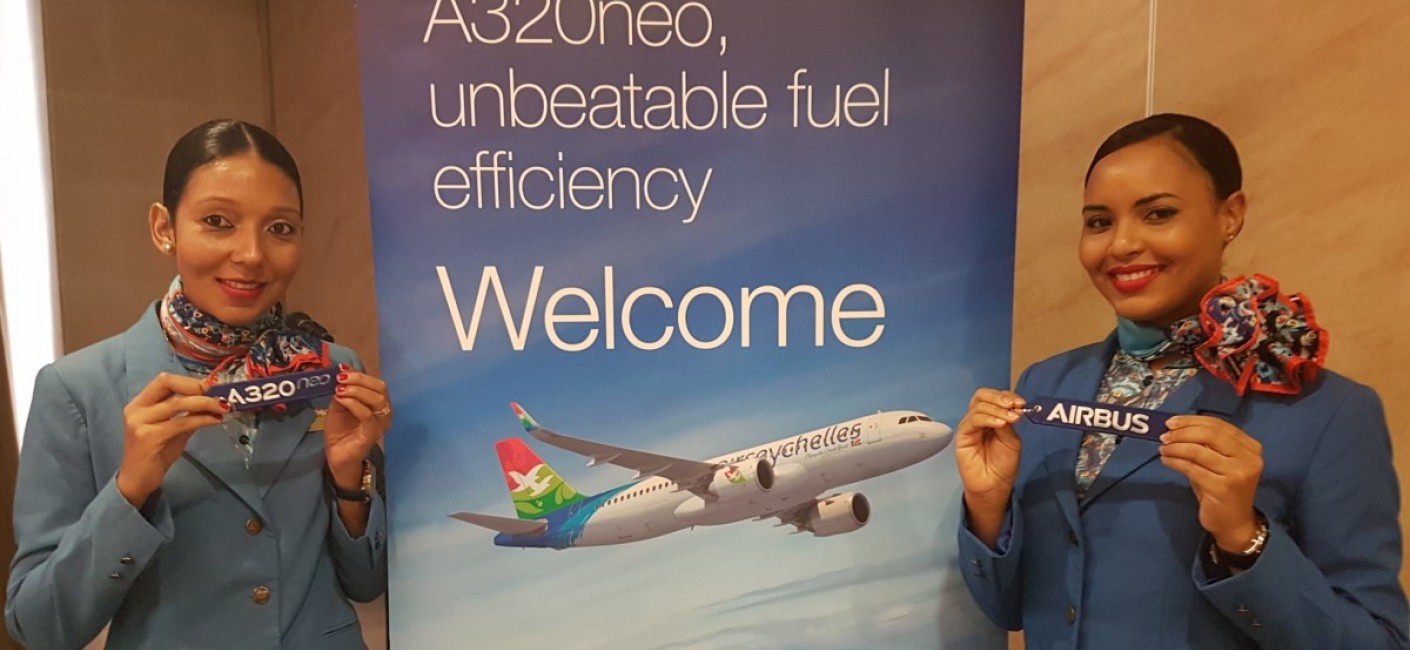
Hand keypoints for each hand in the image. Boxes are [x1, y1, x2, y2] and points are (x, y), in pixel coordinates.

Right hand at [118, 372, 228, 506]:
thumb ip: (188, 414)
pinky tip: (215, 421)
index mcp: (140, 403)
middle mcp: (136, 409)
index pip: (164, 380)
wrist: (138, 480)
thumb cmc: (156, 454)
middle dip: (195, 386)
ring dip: (205, 403)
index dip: (190, 381)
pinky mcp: (149, 437)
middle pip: (167, 382)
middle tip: (216, 394)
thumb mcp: (173, 429)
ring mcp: (140, 422)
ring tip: (223, 407)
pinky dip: (202, 419)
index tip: (211, 387)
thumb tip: (213, 401)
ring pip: (177, 403)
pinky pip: (181, 422)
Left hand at [324, 363, 390, 490]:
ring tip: (339, 389)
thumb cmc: (340, 431)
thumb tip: (339, 373)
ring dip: (356, 390)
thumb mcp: (338, 406)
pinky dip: (354, 404)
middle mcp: (384, 410)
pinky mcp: (373, 433)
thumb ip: (342, 391)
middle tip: (340, 378)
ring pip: (377, 399)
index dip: (359, 373)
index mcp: (377, 402)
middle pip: (380, 387)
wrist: (337, 456)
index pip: (374, 382)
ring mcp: (381, 422)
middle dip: (359, 379)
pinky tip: (341, 399)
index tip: (342, 368)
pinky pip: (368, 415)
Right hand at [954, 388, 1024, 545]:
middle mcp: (979, 418)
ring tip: (1010, 419)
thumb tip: (1010, 408)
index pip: (995, 397)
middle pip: (982, 396)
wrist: (994, 485)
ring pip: (978, 406)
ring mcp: (970, 426)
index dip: (1007, 396)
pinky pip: (972, 420)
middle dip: (999, 397)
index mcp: (992, 417)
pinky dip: (987, 418)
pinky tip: (1000, 425)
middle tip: (1013, 406)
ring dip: (997, 409)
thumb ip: (1008, 423)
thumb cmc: (1003, 464)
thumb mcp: (1012, 440)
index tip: (1022, 403)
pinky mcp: (962, 435)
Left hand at [1159, 415, 1262, 551]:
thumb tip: (1175, 428)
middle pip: (1209, 434)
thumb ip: (1206, 444)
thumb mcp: (1219, 463)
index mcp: (1250, 447)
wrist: (1234, 523)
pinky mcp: (1222, 488)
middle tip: (1164, 436)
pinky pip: (1191, 468)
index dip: (1192, 421)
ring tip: (1163, 449)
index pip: (1219, 425)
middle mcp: (1248, 458)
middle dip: (1182, 432)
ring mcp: (1237, 473)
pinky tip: (1166, 461)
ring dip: (1175, 447)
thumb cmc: (1223, 490)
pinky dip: (1175, 462)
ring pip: (1198, 451)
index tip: (1171, 422)